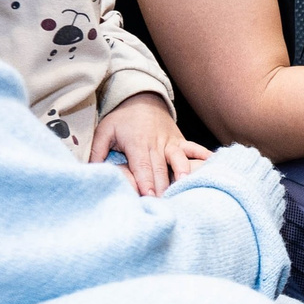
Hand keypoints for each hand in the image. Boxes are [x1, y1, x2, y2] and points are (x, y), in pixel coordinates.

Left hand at [90, 91, 208, 196]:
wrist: (143, 99)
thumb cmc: (123, 119)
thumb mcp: (105, 130)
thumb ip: (97, 151)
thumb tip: (91, 170)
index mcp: (137, 142)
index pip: (142, 165)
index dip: (146, 181)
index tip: (148, 196)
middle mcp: (156, 143)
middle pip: (160, 168)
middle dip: (162, 186)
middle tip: (164, 203)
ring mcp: (170, 143)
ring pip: (178, 160)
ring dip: (182, 173)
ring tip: (185, 187)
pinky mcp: (180, 142)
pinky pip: (194, 149)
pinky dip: (203, 156)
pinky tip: (212, 166)